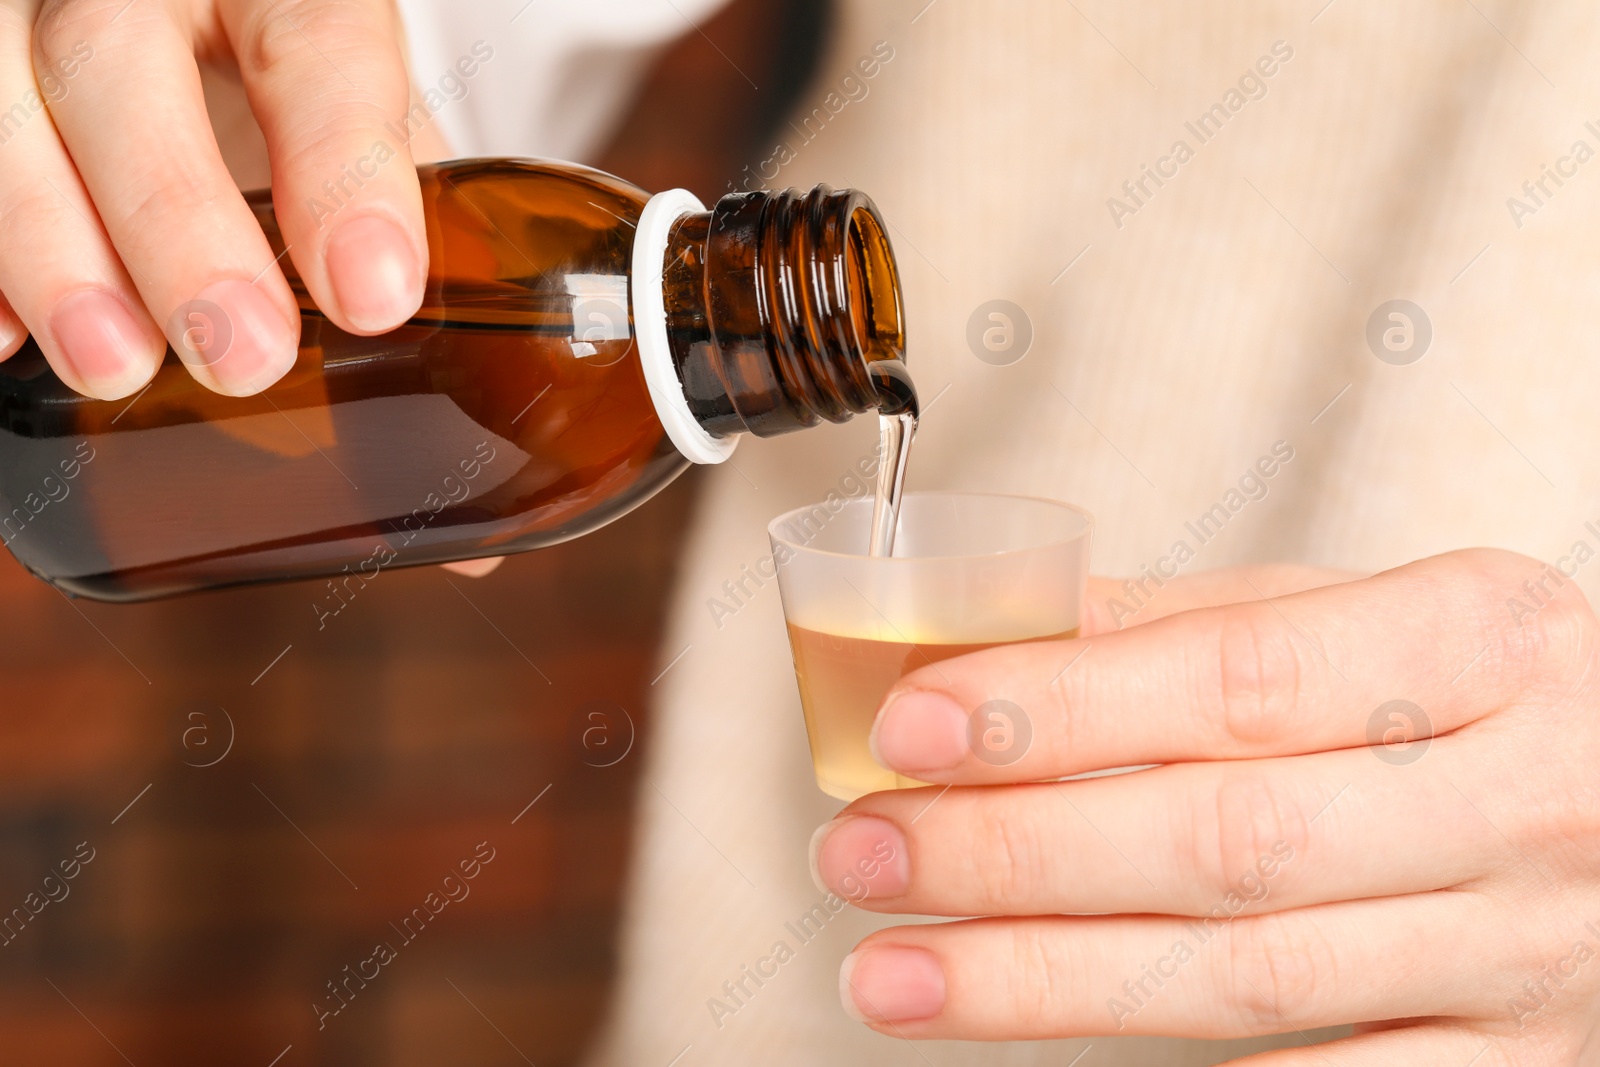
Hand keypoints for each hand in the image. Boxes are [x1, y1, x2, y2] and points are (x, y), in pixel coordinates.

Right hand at [0, 0, 426, 398]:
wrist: (187, 33)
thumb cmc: (273, 67)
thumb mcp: (344, 101)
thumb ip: (374, 176)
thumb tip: (400, 303)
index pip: (314, 37)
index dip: (342, 168)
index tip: (372, 293)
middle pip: (116, 56)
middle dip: (177, 221)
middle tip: (241, 351)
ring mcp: (21, 11)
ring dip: (50, 248)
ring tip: (116, 362)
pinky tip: (11, 336)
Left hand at [811, 550, 1599, 1062]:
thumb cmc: (1495, 689)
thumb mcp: (1378, 613)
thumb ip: (1197, 626)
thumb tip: (996, 634)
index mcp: (1482, 639)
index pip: (1238, 677)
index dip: (1060, 707)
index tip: (913, 724)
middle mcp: (1518, 799)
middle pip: (1227, 840)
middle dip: (1016, 855)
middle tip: (863, 853)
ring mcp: (1526, 950)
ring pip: (1250, 978)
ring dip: (1043, 981)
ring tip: (893, 972)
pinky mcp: (1520, 1066)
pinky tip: (1040, 1045)